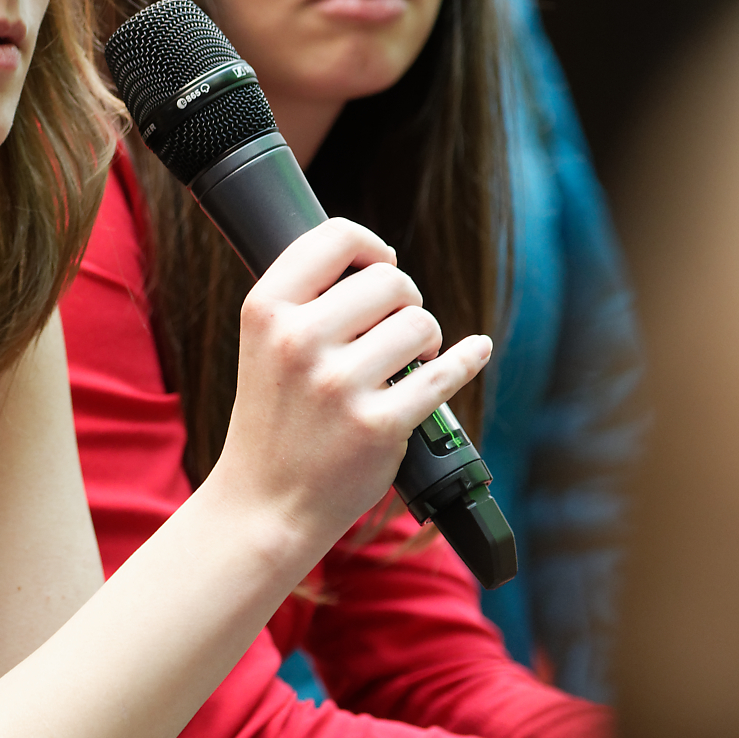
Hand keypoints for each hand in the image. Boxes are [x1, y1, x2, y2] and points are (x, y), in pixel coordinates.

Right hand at [218, 218, 490, 548]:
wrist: (266, 501)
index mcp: (265, 310)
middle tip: (394, 331)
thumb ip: (307, 297)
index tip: (382, 267)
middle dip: (406, 301)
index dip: (372, 248)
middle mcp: (297, 341)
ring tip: (407, 362)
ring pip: (421, 324)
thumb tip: (383, 260)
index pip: (336, 237)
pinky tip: (474, 352)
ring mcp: (337, 385)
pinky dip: (466, 360)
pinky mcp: (377, 426)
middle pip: (391, 280)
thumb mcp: (264, 343)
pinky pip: (445, 375)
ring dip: (426, 339)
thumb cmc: (275, 416)